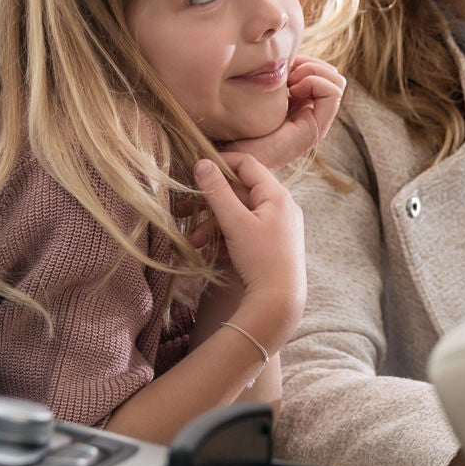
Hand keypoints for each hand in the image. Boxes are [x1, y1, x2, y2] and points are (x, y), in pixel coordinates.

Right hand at [191, 153, 304, 335]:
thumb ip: (217, 191)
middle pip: (239, 192)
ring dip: (213, 225)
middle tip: (183, 210)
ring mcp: (278, 226)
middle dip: (209, 204)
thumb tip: (201, 162)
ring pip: (239, 214)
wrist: (279, 302)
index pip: (247, 164)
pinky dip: (226, 237)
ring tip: (195, 242)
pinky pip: (245, 231)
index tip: (195, 169)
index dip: (220, 163)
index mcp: (277, 194)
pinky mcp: (273, 243)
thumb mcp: (235, 222)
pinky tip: (209, 253)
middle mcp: (281, 206)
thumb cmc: (261, 259)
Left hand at [218, 55, 345, 170]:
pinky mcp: (314, 130)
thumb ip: (270, 77)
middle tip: (287, 74)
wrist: (228, 155)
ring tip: (291, 81)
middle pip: (332, 74)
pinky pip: (332, 92)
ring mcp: (314, 123)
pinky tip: (292, 89)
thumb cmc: (233, 125)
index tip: (282, 67)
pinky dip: (315, 81)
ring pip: (336, 81)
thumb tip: (281, 55)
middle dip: (311, 64)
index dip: (304, 60)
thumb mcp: (254, 92)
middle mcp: (310, 114)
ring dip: (314, 71)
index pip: (321, 71)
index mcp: (298, 105)